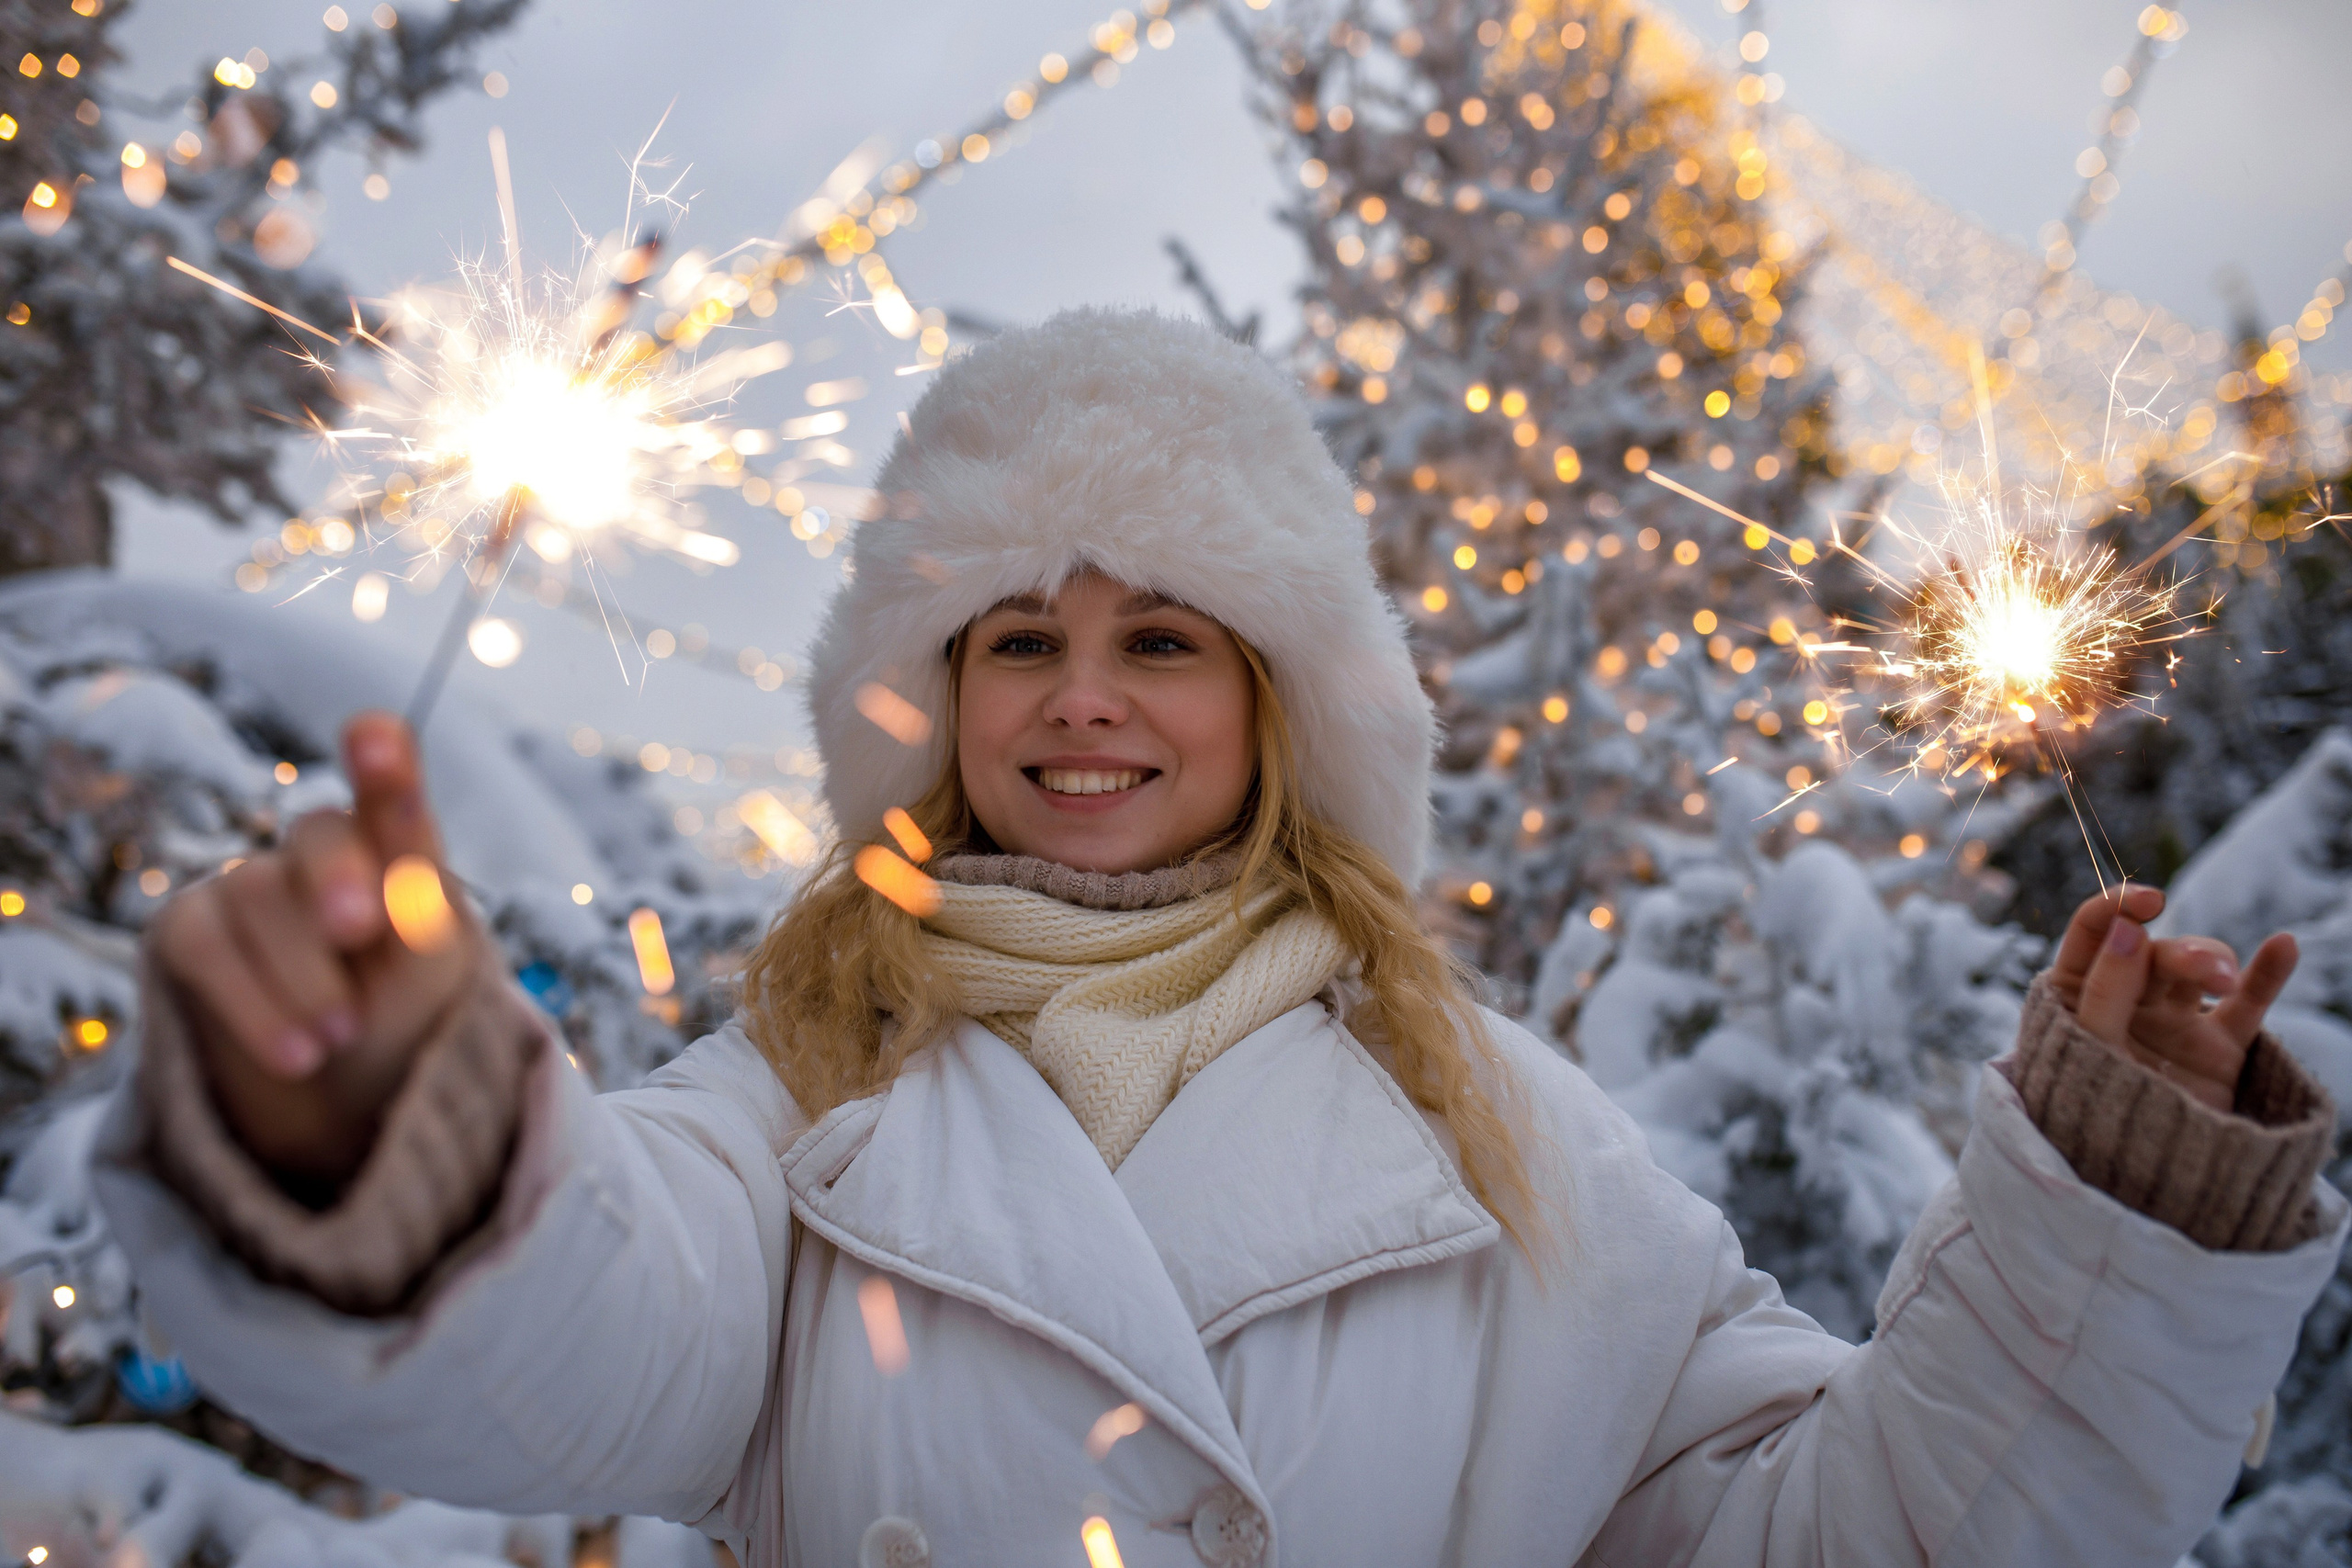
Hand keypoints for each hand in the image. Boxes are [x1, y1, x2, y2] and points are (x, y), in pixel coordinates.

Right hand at [151, 712, 474, 1185]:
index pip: (391, 796)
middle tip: (359, 927)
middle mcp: (321, 852)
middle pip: (319, 834)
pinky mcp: (189, 930)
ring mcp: (248, 883)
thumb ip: (426, 924)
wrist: (344, 1098)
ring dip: (302, 975)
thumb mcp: (432, 976)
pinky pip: (203, 945)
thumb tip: (410, 891)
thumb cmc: (403, 1017)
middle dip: (337, 876)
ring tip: (341, 1037)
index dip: (383, 765)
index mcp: (397, 850)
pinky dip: (250, 1003)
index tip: (374, 738)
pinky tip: (295, 1055)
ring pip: (257, 893)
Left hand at [2048, 884, 2299, 1113]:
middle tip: (2208, 971)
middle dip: (2180, 953)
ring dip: (2214, 963)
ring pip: (2199, 968)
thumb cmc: (2092, 1115)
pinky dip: (2265, 974)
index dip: (2116, 907)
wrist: (2139, 1189)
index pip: (2092, 932)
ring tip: (2226, 982)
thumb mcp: (2089, 1050)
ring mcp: (2173, 1023)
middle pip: (2154, 951)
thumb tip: (2128, 927)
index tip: (2149, 901)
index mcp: (2074, 994)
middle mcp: (2124, 1000)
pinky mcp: (2217, 1049)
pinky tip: (2284, 945)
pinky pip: (2246, 1003)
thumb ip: (2106, 990)